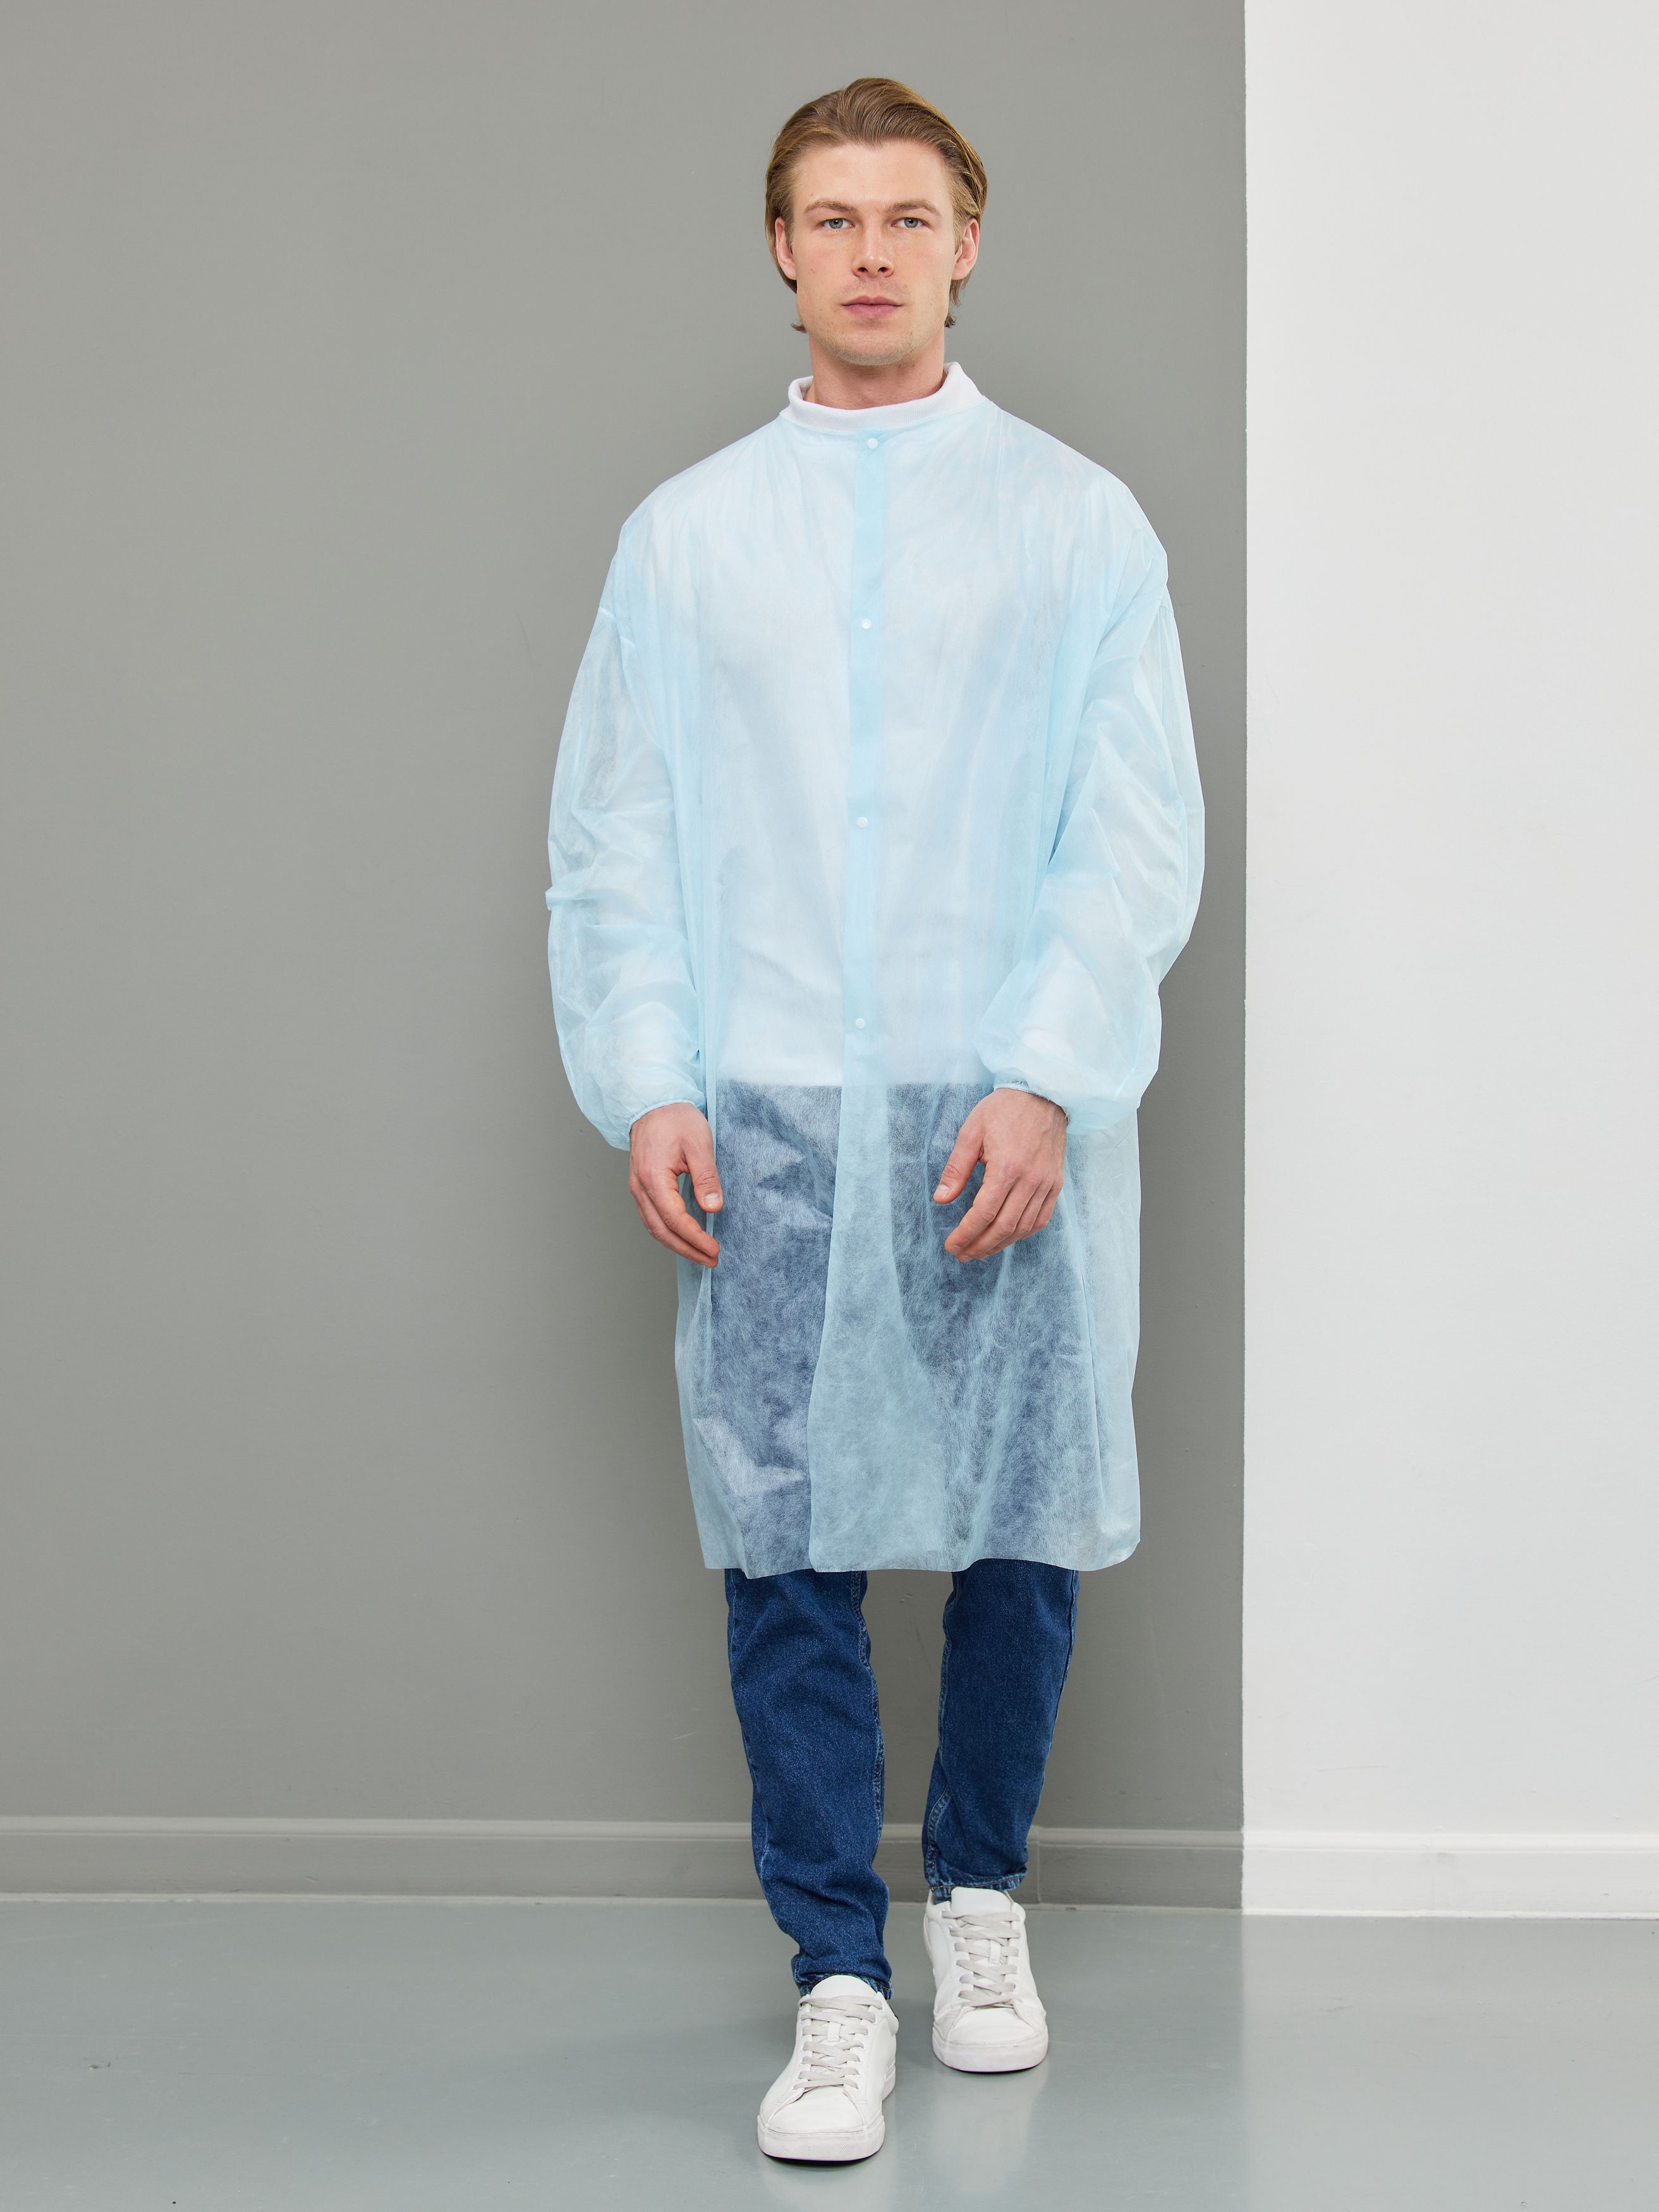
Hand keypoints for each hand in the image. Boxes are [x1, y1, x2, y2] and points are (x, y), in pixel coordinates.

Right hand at [628, 1103, 721, 1267]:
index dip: (695, 1239)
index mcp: (653, 1178)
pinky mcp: (641, 1186)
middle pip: (661, 1231)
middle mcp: (640, 1187)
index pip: (675, 1220)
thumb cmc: (675, 1118)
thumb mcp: (699, 1143)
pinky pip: (651, 1217)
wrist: (654, 1103)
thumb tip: (713, 1207)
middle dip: (687, 1250)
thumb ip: (706, 1177)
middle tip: (710, 1260)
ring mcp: (637, 1188)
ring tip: (700, 1254)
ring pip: (654, 1227)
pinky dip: (668, 1232)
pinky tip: (683, 1236)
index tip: (714, 1249)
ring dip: (676, 1244)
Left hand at [933, 1089, 1066, 1262]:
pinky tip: (1006, 1237)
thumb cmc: (1004, 1109)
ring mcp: (1046, 1184)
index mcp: (1007, 1167)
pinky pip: (1041, 1219)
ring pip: (1023, 1228)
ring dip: (1000, 1244)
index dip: (966, 1234)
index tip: (951, 1245)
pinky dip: (1022, 1233)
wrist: (1043, 1093)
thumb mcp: (971, 1132)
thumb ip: (956, 1168)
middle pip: (1004, 1227)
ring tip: (980, 1250)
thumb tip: (941, 1198)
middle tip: (962, 1254)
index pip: (984, 1214)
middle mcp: (1030, 1180)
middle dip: (980, 1246)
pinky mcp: (1056, 1184)